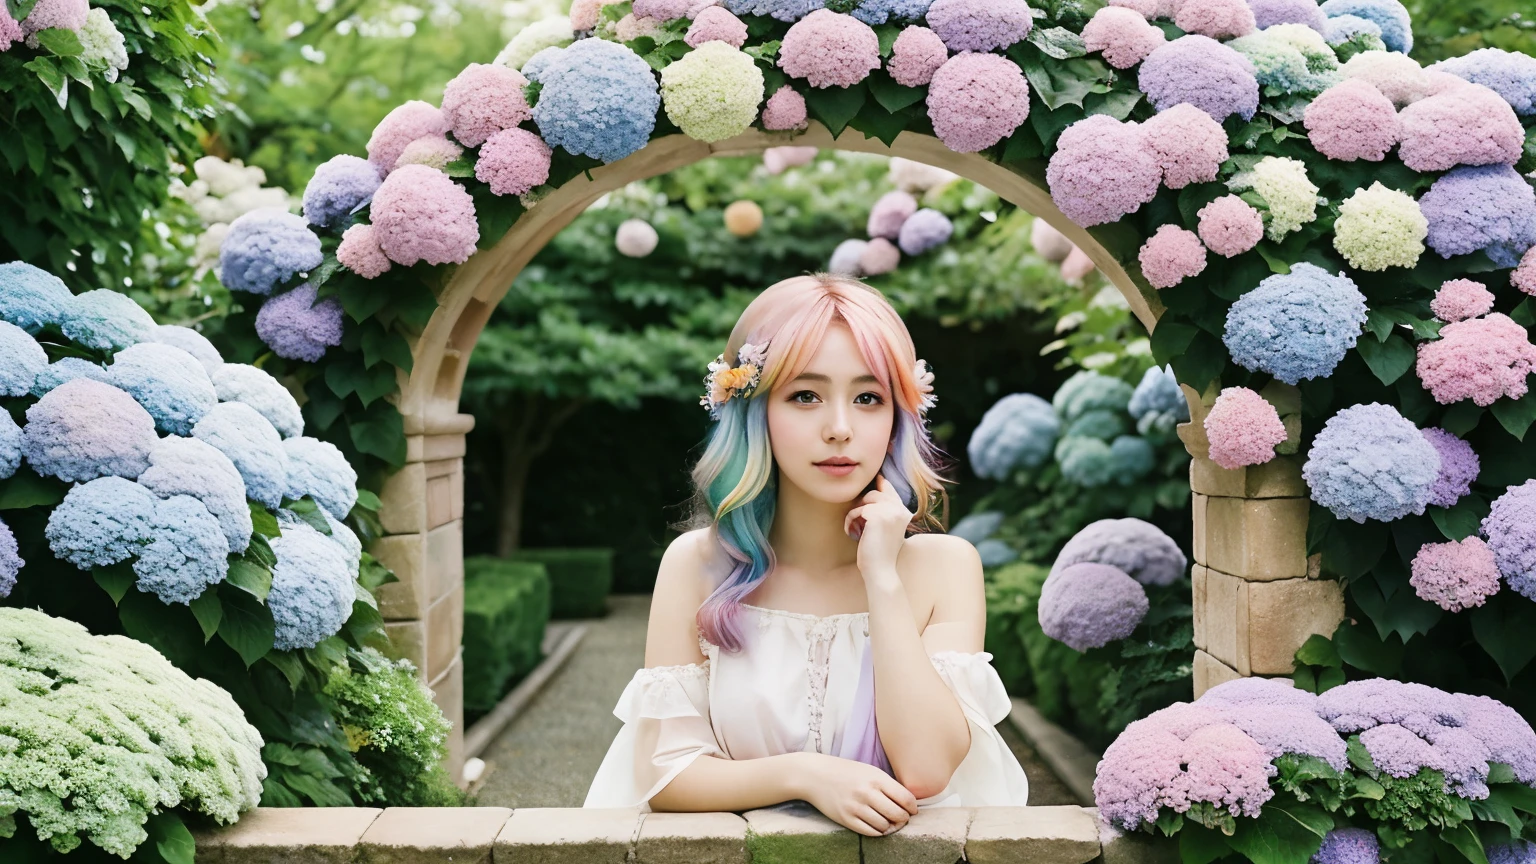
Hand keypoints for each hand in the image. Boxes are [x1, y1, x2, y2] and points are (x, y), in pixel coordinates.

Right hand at [796, 753, 918, 836]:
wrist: (815, 775)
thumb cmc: (846, 772)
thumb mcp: (869, 771)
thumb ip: (888, 785)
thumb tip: (908, 803)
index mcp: (876, 778)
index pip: (906, 798)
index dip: (913, 808)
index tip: (912, 810)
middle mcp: (867, 793)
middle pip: (898, 815)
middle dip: (903, 819)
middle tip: (901, 818)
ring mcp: (855, 807)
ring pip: (885, 826)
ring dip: (890, 827)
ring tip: (888, 822)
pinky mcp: (845, 819)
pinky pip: (869, 832)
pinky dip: (877, 832)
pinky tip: (876, 826)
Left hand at [843, 474, 911, 582]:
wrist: (880, 570)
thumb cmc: (879, 553)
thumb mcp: (887, 528)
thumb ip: (885, 510)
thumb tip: (879, 486)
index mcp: (904, 513)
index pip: (890, 490)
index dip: (882, 484)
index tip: (878, 478)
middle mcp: (899, 510)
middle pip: (876, 493)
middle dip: (863, 504)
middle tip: (857, 520)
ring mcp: (889, 511)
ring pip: (867, 499)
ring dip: (856, 512)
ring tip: (855, 528)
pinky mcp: (877, 515)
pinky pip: (857, 510)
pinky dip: (851, 520)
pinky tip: (852, 532)